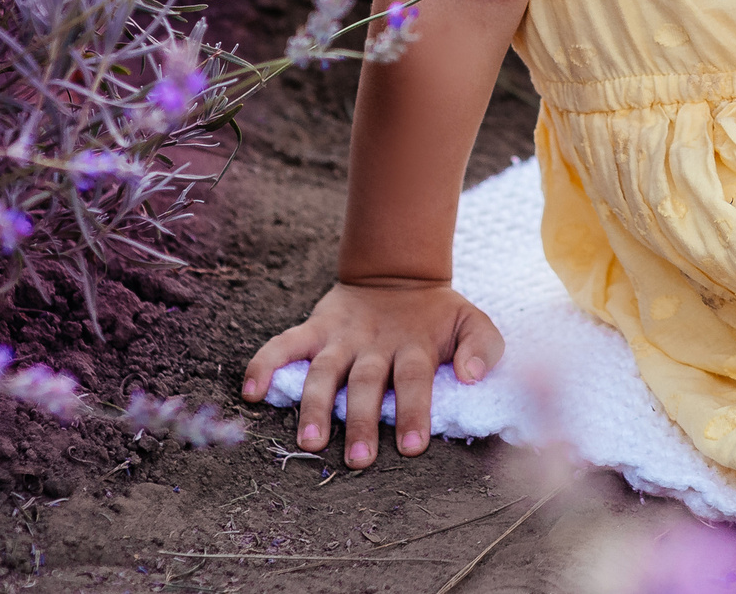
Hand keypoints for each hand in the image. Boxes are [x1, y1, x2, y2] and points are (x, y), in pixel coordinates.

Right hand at [242, 279, 505, 468]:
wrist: (399, 275)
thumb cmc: (438, 317)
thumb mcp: (472, 322)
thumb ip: (483, 347)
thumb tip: (472, 376)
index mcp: (416, 346)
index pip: (415, 380)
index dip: (414, 411)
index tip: (411, 446)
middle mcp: (376, 345)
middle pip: (367, 383)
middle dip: (362, 421)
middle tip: (359, 459)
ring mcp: (342, 338)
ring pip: (324, 372)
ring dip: (315, 406)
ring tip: (310, 441)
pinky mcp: (315, 329)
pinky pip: (285, 345)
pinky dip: (265, 363)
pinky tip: (252, 392)